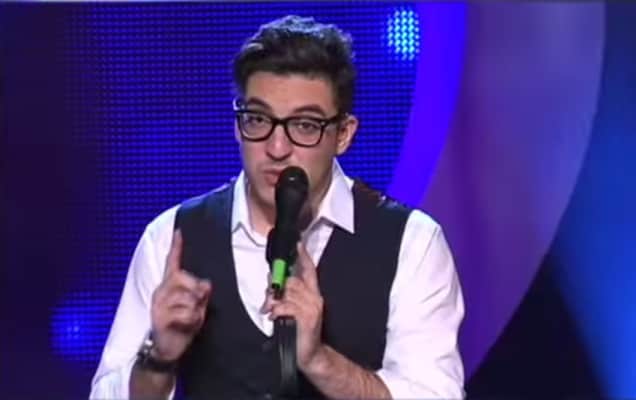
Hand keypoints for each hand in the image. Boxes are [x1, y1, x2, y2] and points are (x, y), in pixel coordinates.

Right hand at [150, 229, 211, 360]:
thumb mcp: (195, 306)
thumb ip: (201, 293)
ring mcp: (159, 305)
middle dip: (197, 290)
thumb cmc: (182, 323)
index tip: (180, 230)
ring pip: (188, 297)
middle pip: (183, 278)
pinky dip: (193, 320)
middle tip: (198, 304)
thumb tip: (206, 284)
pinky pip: (186, 313)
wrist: (167, 348)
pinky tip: (187, 326)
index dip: (176, 246)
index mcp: (168, 285)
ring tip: (191, 319)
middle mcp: (161, 291)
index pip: (172, 262)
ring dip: (196, 310)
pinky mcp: (160, 318)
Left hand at [265, 243, 324, 371]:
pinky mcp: (307, 317)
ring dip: (275, 302)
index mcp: (313, 294)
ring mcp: (312, 307)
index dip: (303, 256)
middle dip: (276, 288)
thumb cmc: (298, 332)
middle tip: (269, 300)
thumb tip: (272, 286)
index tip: (298, 243)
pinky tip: (275, 317)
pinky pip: (286, 305)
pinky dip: (277, 310)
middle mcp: (315, 297)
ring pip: (287, 292)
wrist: (309, 355)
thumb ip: (286, 296)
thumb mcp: (292, 311)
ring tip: (271, 311)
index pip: (309, 270)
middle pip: (291, 281)